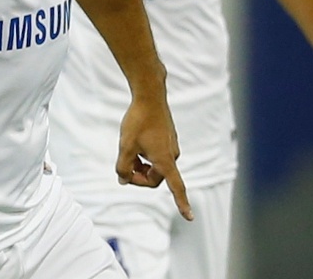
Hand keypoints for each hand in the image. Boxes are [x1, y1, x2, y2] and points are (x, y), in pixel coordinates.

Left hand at [116, 99, 193, 220]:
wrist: (149, 95)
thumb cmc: (138, 121)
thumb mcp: (125, 146)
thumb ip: (123, 167)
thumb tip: (123, 180)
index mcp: (164, 160)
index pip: (176, 187)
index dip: (182, 203)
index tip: (189, 217)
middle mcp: (172, 154)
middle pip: (155, 178)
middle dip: (139, 177)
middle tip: (123, 170)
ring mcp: (171, 145)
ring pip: (155, 165)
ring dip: (141, 165)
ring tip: (128, 152)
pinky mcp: (168, 137)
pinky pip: (157, 154)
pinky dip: (145, 155)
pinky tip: (135, 142)